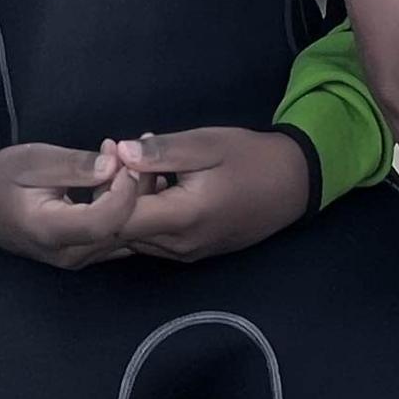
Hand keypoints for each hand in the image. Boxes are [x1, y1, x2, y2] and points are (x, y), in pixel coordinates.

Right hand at [0, 141, 145, 268]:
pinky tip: (131, 180)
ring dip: (140, 199)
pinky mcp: (88, 255)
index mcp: (49, 231)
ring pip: (127, 235)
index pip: (101, 222)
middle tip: (138, 154)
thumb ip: (73, 165)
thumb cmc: (4, 179)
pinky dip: (133, 209)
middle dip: (139, 192)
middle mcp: (69, 254)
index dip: (122, 193)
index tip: (125, 161)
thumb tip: (113, 166)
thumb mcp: (32, 160)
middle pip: (121, 231)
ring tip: (136, 161)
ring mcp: (80, 259)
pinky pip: (122, 236)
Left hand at [112, 128, 313, 261]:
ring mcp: (185, 254)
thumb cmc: (250, 159)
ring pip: (135, 237)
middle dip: (113, 194)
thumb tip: (120, 151)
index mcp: (183, 218)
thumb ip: (162, 152)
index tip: (113, 155)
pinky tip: (156, 183)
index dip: (106, 190)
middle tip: (122, 153)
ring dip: (129, 203)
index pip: (120, 219)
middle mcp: (180, 246)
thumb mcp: (207, 144)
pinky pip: (152, 239)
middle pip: (122, 231)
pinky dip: (144, 213)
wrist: (293, 185)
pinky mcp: (190, 253)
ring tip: (142, 163)